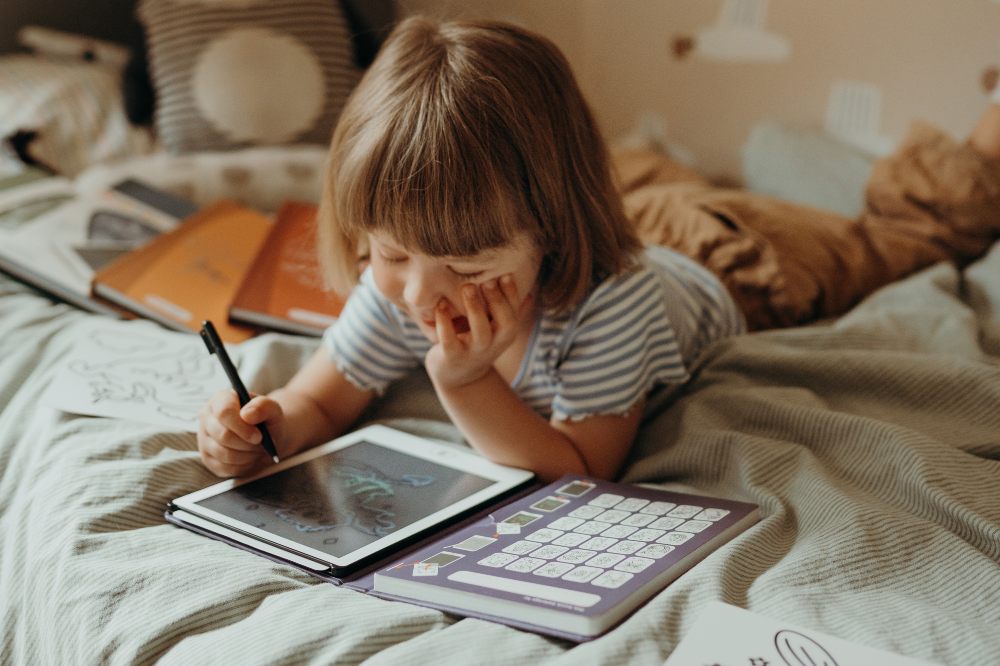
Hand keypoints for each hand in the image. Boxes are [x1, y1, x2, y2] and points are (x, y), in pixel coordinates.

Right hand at [197, 389, 285, 476]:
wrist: (267, 439)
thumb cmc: (267, 421)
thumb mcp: (272, 410)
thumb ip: (263, 406)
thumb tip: (247, 414)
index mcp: (221, 399)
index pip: (224, 412)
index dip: (242, 427)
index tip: (258, 436)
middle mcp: (207, 417)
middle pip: (223, 435)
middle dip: (247, 443)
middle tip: (260, 443)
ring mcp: (204, 438)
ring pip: (223, 453)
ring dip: (247, 455)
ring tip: (257, 449)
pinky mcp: (207, 458)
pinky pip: (224, 467)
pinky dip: (242, 466)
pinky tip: (249, 457)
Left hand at [424, 275, 530, 389]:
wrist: (460, 377)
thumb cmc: (478, 344)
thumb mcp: (496, 330)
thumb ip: (510, 312)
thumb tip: (530, 294)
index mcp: (506, 333)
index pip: (515, 312)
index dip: (512, 294)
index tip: (505, 274)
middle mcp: (494, 343)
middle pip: (506, 323)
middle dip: (498, 301)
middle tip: (487, 281)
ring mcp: (474, 351)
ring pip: (481, 333)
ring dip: (475, 309)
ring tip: (467, 287)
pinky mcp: (452, 357)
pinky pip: (449, 341)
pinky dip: (444, 322)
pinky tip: (440, 305)